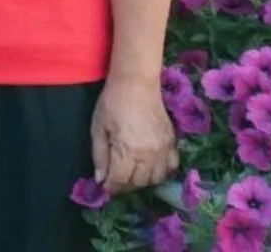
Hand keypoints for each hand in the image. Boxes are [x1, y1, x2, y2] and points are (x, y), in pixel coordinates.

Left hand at [91, 74, 178, 195]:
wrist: (136, 83)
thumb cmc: (111, 103)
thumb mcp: (98, 129)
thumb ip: (99, 156)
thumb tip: (101, 179)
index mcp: (128, 150)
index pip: (120, 180)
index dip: (111, 186)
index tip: (104, 186)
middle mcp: (149, 154)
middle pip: (138, 182)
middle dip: (124, 185)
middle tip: (115, 180)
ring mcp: (164, 149)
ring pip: (156, 178)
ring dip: (142, 181)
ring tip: (131, 174)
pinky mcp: (172, 142)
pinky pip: (171, 166)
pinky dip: (161, 172)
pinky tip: (150, 167)